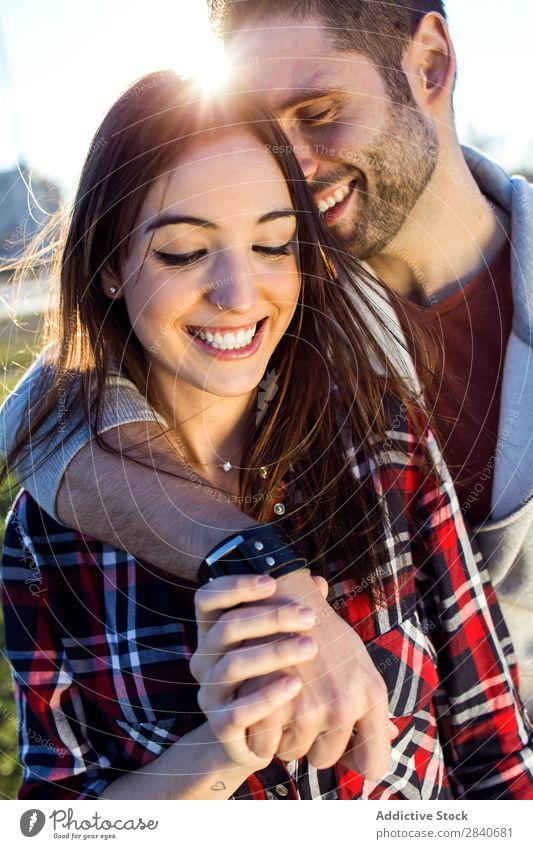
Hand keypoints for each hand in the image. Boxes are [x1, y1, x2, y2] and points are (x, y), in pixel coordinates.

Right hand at [190, 574, 319, 771]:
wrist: (256, 739)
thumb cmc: (270, 679)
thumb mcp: (277, 644)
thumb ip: (293, 613)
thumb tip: (319, 582)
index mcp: (212, 633)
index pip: (207, 599)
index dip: (234, 586)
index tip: (272, 582)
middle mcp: (204, 660)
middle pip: (226, 628)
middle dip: (270, 618)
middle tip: (309, 617)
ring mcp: (209, 693)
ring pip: (232, 666)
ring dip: (274, 653)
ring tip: (310, 647)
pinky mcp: (219, 727)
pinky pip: (238, 711)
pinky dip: (267, 696)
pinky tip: (295, 685)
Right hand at [241, 570, 396, 779]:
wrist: (283, 595)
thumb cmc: (323, 633)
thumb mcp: (359, 662)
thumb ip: (373, 706)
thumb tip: (390, 736)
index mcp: (370, 694)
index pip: (373, 764)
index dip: (357, 764)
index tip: (343, 753)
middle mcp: (343, 704)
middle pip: (325, 759)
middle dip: (313, 744)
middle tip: (301, 713)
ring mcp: (306, 707)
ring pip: (293, 753)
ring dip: (284, 737)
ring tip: (281, 703)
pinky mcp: (271, 705)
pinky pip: (266, 747)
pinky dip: (261, 735)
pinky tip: (262, 712)